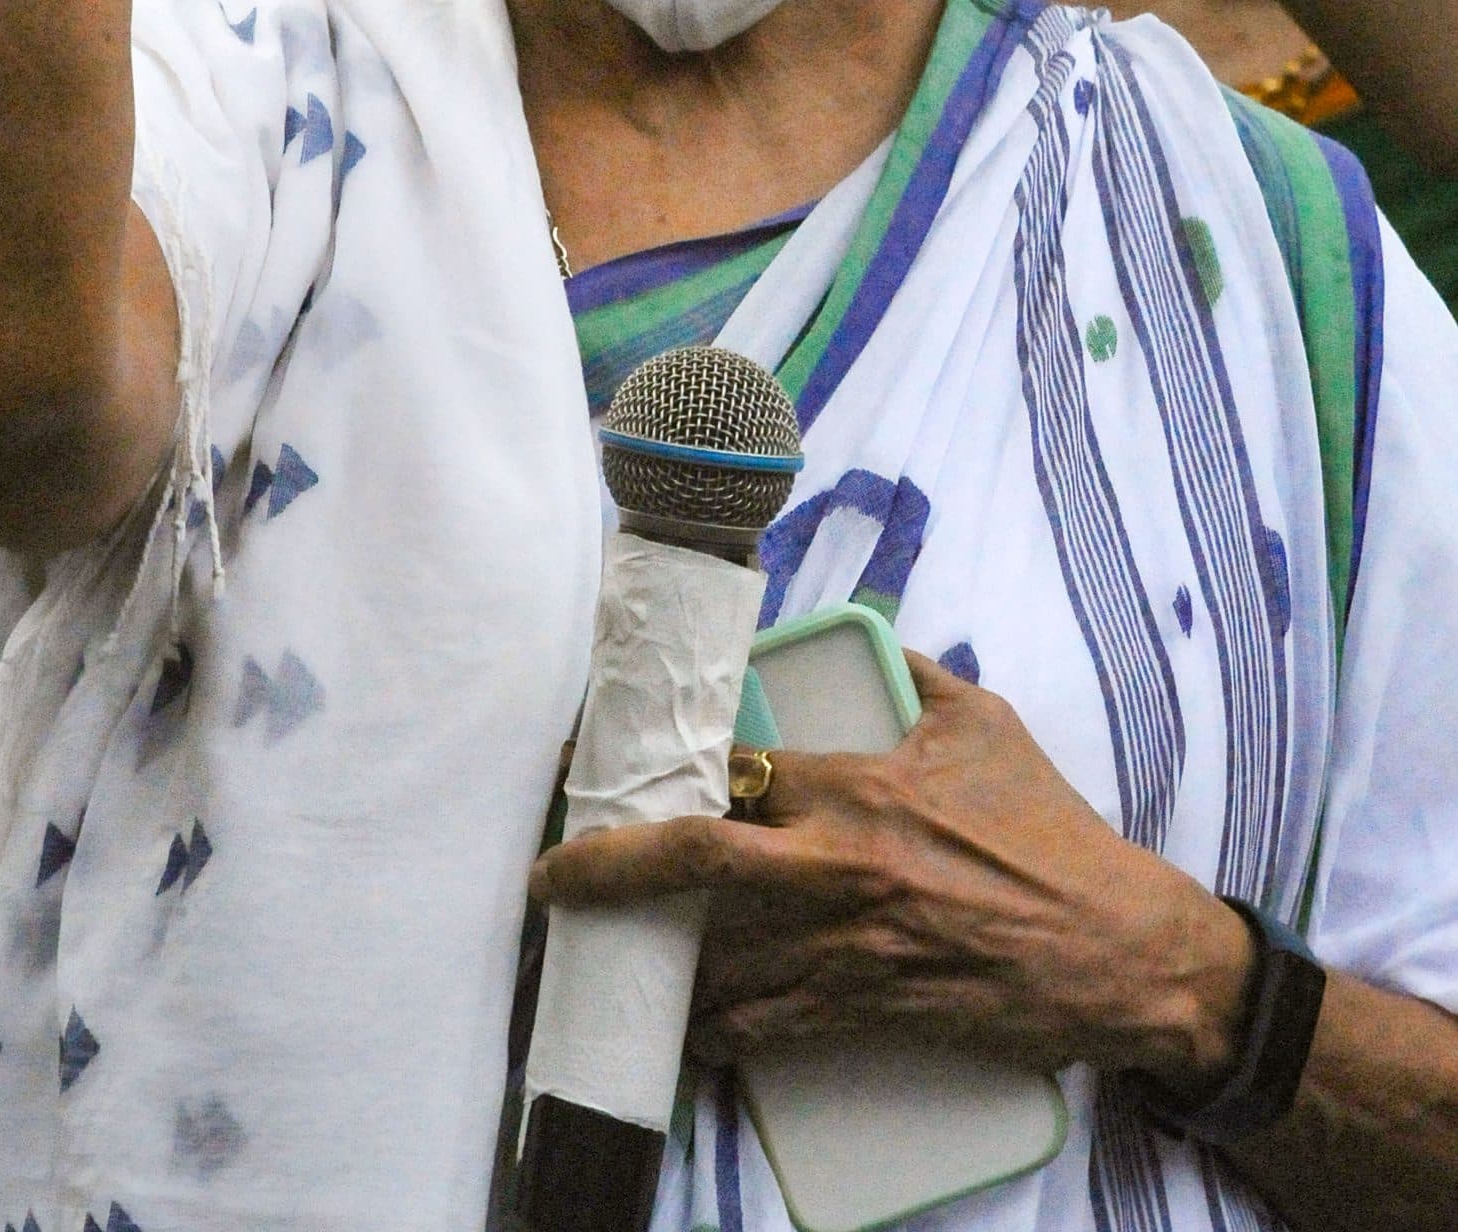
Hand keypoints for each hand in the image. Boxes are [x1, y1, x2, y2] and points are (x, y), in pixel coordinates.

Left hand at [532, 650, 1252, 1090]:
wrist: (1116, 950)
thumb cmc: (1052, 833)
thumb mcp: (985, 722)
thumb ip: (916, 671)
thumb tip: (872, 635)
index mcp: (864, 787)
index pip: (737, 770)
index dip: (670, 774)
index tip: (614, 773)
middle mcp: (842, 867)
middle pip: (697, 862)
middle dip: (609, 867)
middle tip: (551, 881)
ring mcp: (849, 949)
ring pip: (718, 959)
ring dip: (654, 960)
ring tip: (602, 954)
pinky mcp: (869, 1013)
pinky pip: (765, 1029)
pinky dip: (714, 1031)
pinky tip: (681, 1027)